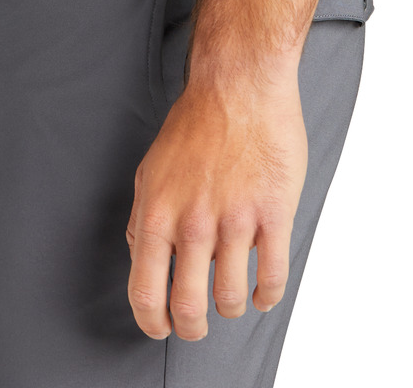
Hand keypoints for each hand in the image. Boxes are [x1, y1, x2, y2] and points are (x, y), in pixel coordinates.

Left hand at [125, 70, 307, 340]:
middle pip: (189, 307)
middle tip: (197, 326)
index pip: (145, 292)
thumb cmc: (196, 122)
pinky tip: (263, 293)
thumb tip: (139, 253)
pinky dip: (267, 296)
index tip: (161, 328)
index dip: (152, 322)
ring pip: (231, 298)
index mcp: (157, 214)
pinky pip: (272, 277)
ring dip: (231, 308)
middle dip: (192, 328)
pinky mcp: (273, 214)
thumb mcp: (151, 169)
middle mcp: (192, 224)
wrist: (240, 84)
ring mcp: (235, 220)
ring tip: (232, 300)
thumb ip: (142, 216)